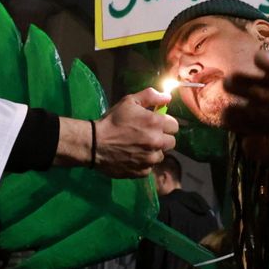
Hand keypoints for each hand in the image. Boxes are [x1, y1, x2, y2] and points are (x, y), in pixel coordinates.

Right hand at [56, 88, 177, 176]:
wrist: (94, 144)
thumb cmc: (112, 121)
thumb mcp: (129, 102)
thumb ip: (150, 96)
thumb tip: (168, 96)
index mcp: (156, 123)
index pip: (174, 125)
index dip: (165, 124)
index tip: (155, 124)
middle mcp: (157, 142)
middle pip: (171, 142)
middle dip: (162, 138)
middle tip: (147, 136)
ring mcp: (150, 159)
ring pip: (161, 155)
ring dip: (153, 151)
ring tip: (139, 147)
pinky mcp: (143, 172)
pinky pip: (150, 167)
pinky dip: (144, 163)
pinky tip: (133, 157)